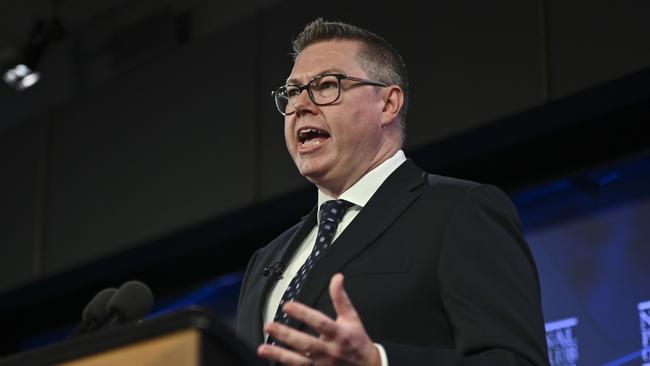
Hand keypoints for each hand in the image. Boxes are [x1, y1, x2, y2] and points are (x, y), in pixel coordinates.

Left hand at [257, 273, 380, 365]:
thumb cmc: (357, 342)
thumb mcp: (352, 318)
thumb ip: (341, 299)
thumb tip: (337, 278)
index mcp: (339, 334)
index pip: (320, 323)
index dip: (304, 313)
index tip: (288, 305)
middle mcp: (330, 351)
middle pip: (306, 344)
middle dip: (286, 335)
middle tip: (270, 326)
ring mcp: (323, 365)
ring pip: (299, 362)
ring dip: (280, 355)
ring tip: (263, 349)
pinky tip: (272, 362)